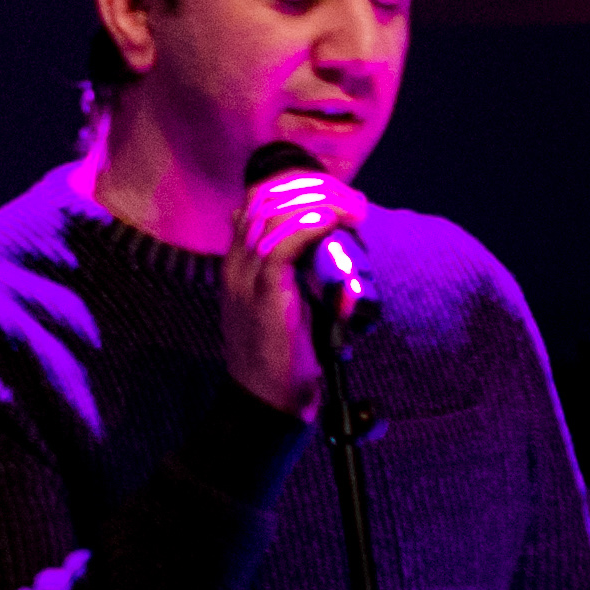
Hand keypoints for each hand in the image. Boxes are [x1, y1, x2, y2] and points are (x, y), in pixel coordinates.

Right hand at [223, 164, 369, 417]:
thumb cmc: (282, 360)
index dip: (296, 187)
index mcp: (237, 265)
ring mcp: (245, 278)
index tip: (337, 194)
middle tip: (353, 200)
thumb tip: (320, 247)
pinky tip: (334, 221)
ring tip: (353, 209)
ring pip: (274, 216)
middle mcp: (236, 264)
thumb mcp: (283, 307)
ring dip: (319, 203)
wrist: (266, 403)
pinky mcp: (263, 295)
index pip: (256, 202)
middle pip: (265, 200)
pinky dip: (311, 225)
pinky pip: (283, 245)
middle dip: (312, 189)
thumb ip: (293, 276)